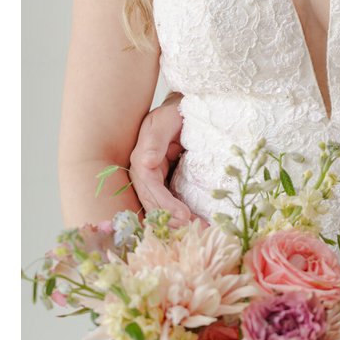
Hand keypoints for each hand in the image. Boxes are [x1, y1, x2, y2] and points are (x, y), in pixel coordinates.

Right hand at [129, 94, 189, 225]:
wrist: (184, 110)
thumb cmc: (174, 112)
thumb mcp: (164, 120)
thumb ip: (155, 140)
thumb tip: (146, 163)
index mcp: (141, 159)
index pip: (150, 187)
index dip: (164, 203)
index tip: (183, 215)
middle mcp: (144, 172)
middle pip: (153, 202)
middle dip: (171, 218)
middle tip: (194, 228)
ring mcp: (155, 179)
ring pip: (160, 206)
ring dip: (176, 221)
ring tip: (198, 229)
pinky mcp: (166, 182)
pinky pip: (170, 202)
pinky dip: (181, 213)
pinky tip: (197, 222)